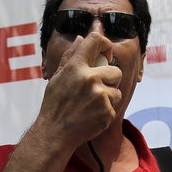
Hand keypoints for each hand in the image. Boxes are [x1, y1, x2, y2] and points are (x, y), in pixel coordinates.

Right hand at [36, 32, 121, 149]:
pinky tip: (91, 115)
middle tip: (96, 89)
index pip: (95, 40)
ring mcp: (100, 96)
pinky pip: (114, 106)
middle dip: (110, 79)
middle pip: (116, 71)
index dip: (105, 44)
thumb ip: (70, 56)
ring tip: (91, 105)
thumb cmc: (54, 105)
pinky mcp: (107, 112)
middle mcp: (89, 78)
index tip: (106, 54)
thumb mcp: (57, 77)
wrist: (55, 133)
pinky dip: (106, 111)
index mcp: (75, 67)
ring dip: (108, 97)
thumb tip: (81, 38)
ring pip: (116, 91)